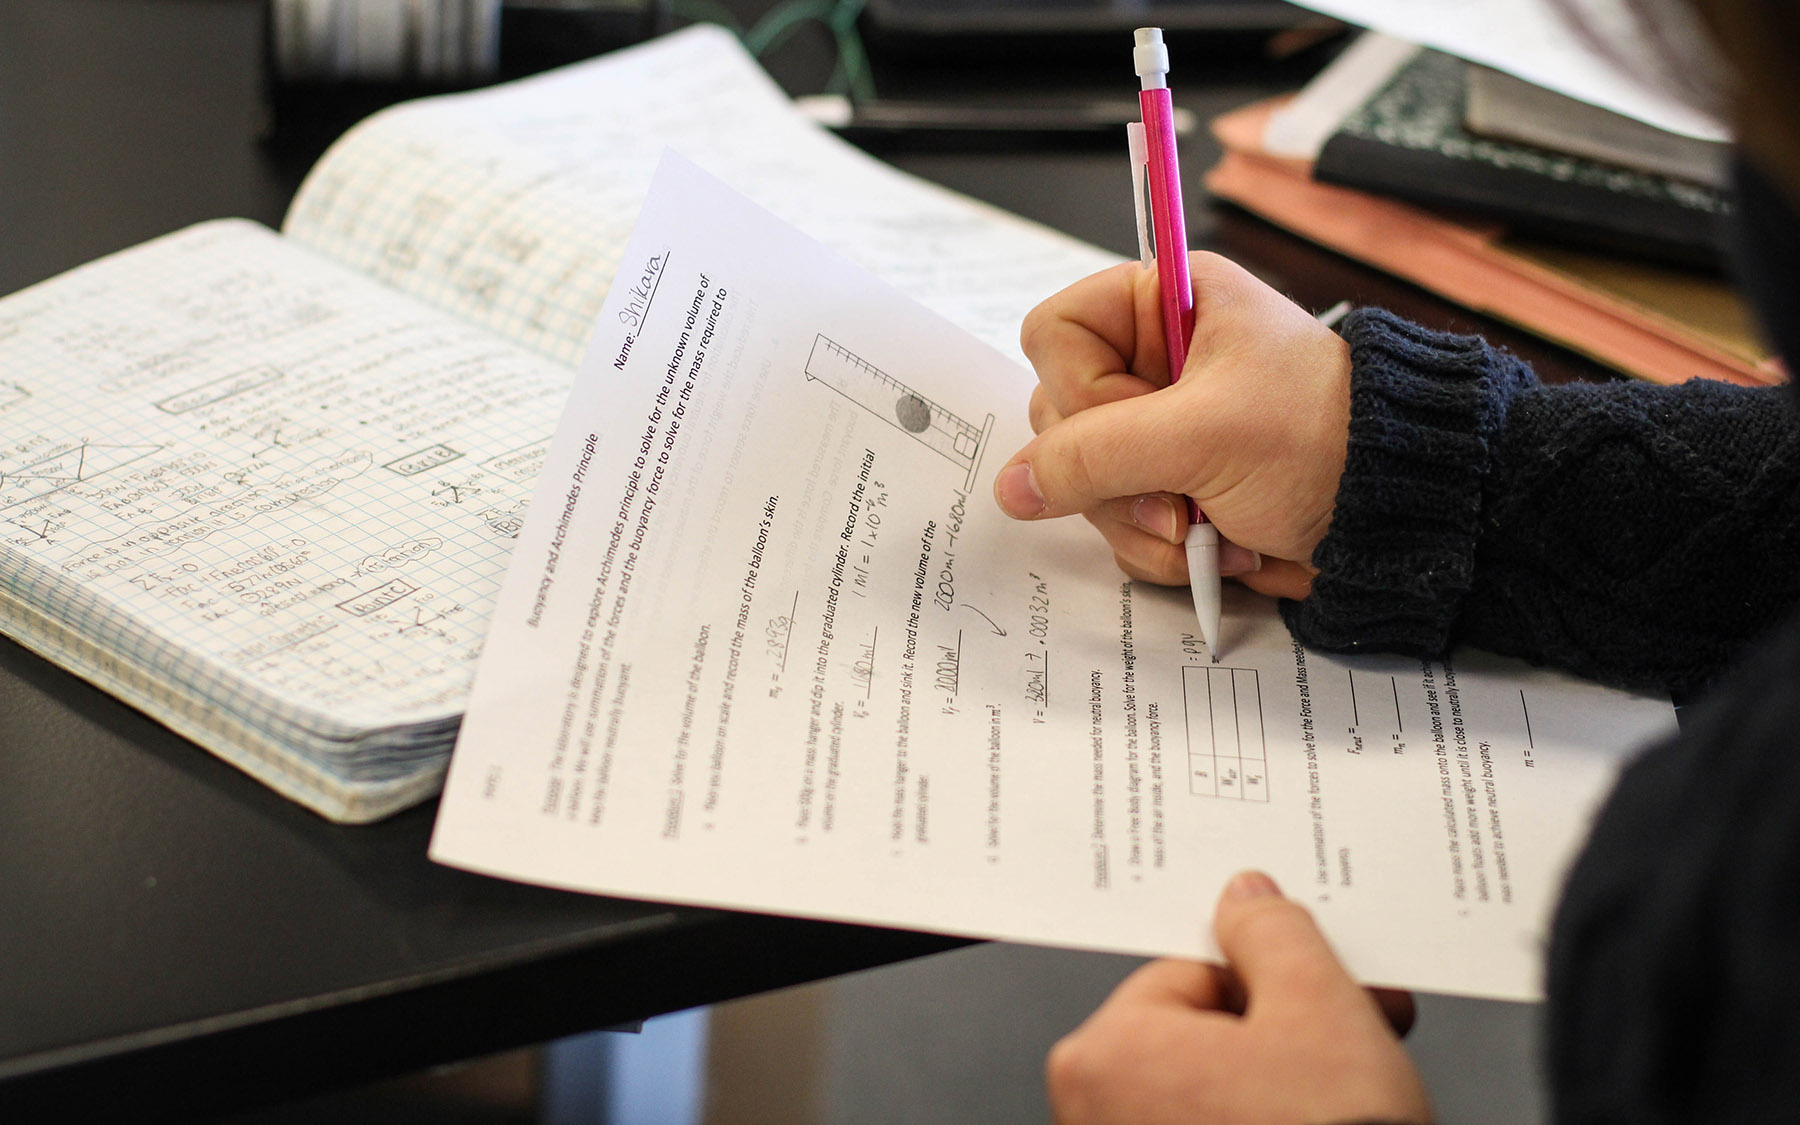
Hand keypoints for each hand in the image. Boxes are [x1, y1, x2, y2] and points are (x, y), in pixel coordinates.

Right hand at [994, 254, 1352, 599]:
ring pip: (1084, 482)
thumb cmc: (1326, 440)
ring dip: (1141, 522)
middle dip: (1115, 476)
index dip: (1080, 389)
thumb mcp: (1203, 436)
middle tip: (1178, 495)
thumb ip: (1094, 455)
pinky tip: (1218, 546)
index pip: (1054, 334)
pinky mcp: (1172, 487)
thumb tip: (1013, 486)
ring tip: (1208, 528)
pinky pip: (1117, 521)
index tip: (1137, 418)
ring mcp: (1161, 429)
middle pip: (1059, 419)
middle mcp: (1155, 359)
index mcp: (1167, 303)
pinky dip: (1159, 548)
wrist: (1400, 513)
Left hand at [1046, 871, 1431, 1124]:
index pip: (1194, 976)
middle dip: (1283, 1039)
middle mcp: (1091, 1117)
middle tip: (1353, 1052)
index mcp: (1105, 1053)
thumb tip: (1248, 904)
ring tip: (1349, 1109)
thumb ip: (1276, 936)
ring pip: (1215, 1097)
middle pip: (1203, 1039)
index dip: (1278, 982)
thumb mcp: (1320, 1010)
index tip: (1328, 994)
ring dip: (1280, 1091)